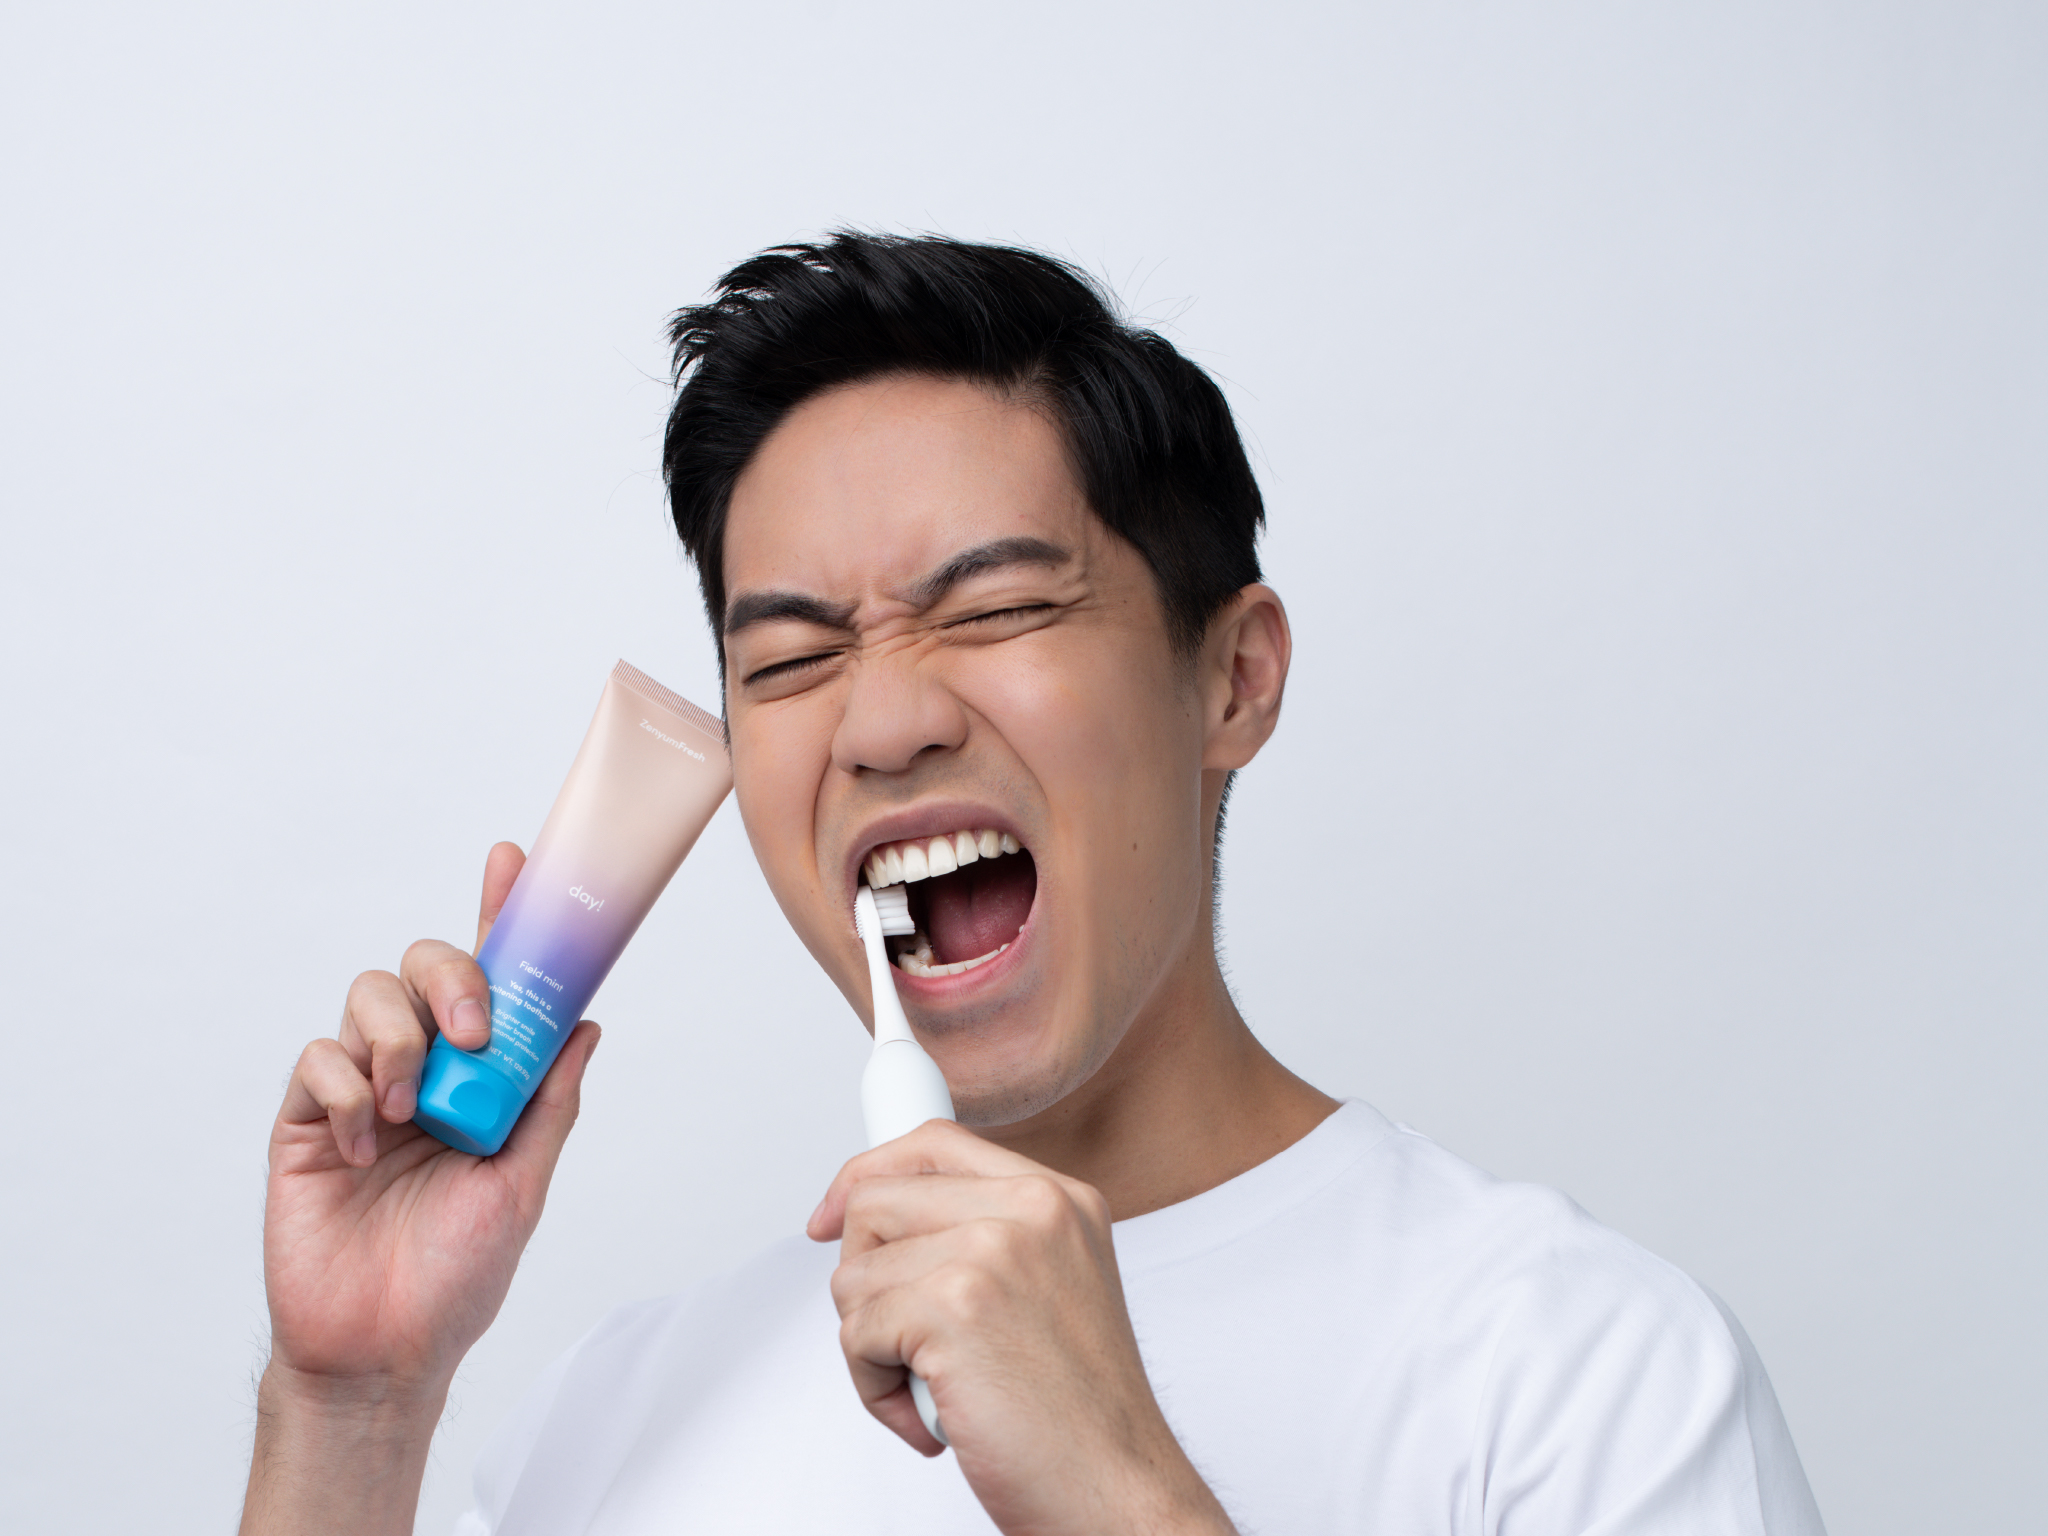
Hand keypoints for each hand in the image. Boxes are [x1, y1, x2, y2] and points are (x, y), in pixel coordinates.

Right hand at [243, 843, 599, 1534]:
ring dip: (399, 1039)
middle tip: (474, 1033)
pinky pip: (317, 1058)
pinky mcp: (304, 1120)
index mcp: (478, 1077)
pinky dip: (346, 1088)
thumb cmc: (456, 1274)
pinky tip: (363, 1142)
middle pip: (423, 968)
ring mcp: (360, 1089)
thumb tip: (588, 1024)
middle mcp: (421, 1069)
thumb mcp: (522, 1184)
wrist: (383, 1347)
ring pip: (368, 997)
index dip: (499, 917)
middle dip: (451, 977)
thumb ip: (548, 1102)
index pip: (490, 983)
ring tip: (412, 1108)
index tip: (514, 861)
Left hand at [808, 1123, 1236, 1535]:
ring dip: (872, 1345)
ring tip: (934, 1383)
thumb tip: (878, 1215)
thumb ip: (986, 1237)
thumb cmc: (1081, 1415)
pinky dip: (874, 1387)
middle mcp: (1033, 1210)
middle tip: (908, 1338)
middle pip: (875, 1199)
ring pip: (854, 1273)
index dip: (866, 1176)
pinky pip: (854, 1331)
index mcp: (1060, 1198)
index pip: (933, 1143)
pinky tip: (933, 1412)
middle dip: (865, 1279)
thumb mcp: (1052, 1290)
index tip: (832, 1217)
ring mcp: (995, 1250)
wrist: (1118, 1491)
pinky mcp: (955, 1304)